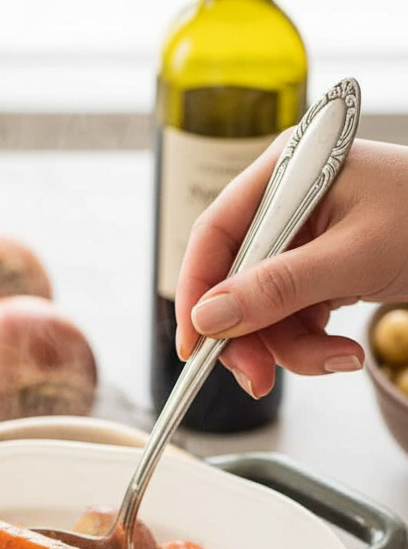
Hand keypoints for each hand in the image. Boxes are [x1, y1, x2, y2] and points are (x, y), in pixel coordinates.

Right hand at [175, 139, 407, 397]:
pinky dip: (312, 343)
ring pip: (264, 308)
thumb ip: (278, 288)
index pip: (216, 233)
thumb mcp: (355, 258)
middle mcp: (290, 203)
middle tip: (259, 377)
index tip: (193, 344)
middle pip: (235, 279)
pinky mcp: (323, 270)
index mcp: (290, 171)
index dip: (196, 290)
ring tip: (335, 359)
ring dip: (291, 347)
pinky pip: (293, 316)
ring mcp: (307, 239)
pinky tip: (342, 351)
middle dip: (250, 334)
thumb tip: (209, 317)